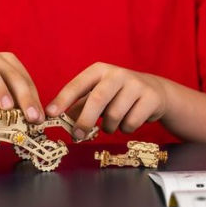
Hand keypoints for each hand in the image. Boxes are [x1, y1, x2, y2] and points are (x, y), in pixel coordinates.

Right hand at [0, 51, 43, 122]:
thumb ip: (9, 108)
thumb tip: (32, 124)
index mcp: (2, 64)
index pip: (22, 77)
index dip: (33, 96)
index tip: (39, 118)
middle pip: (10, 72)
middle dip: (24, 94)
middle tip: (31, 116)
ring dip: (0, 88)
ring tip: (7, 107)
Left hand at [45, 62, 167, 138]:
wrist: (155, 92)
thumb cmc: (118, 94)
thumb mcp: (98, 95)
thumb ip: (79, 106)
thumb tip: (59, 119)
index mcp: (99, 70)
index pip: (77, 85)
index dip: (63, 99)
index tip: (50, 113)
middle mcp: (116, 74)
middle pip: (97, 99)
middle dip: (85, 120)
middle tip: (77, 136)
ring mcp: (135, 84)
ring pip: (114, 115)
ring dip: (109, 127)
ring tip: (113, 123)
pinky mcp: (150, 97)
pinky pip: (131, 123)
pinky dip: (126, 129)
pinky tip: (130, 119)